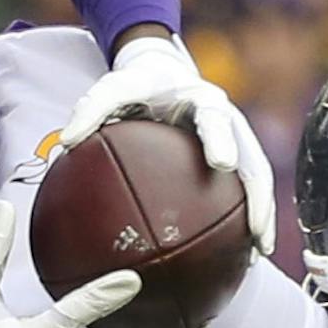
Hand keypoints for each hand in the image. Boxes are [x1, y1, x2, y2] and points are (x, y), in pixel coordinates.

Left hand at [62, 33, 277, 254]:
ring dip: (260, 217)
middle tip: (256, 226)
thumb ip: (92, 110)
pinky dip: (244, 220)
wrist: (163, 74)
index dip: (220, 140)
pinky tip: (239, 254)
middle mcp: (229, 122)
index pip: (215, 119)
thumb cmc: (138, 84)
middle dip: (258, 195)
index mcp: (203, 100)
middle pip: (252, 160)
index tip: (222, 163)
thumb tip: (67, 141)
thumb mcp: (113, 88)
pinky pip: (241, 193)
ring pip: (255, 182)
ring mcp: (235, 142)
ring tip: (257, 253)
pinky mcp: (232, 160)